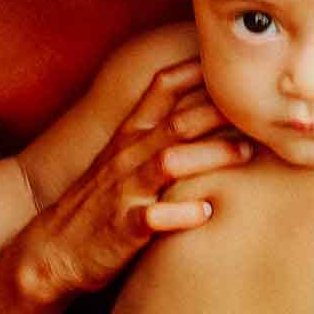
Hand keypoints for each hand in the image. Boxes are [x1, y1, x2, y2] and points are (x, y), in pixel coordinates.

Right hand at [20, 59, 248, 301]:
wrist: (52, 251)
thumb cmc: (97, 205)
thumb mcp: (120, 161)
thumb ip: (156, 135)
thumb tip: (204, 113)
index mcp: (129, 137)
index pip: (161, 89)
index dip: (197, 70)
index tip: (234, 62)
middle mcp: (127, 158)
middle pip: (176, 122)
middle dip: (219, 112)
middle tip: (261, 113)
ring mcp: (124, 192)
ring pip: (168, 162)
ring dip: (209, 154)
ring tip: (246, 154)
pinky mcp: (122, 229)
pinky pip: (153, 218)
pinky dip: (181, 213)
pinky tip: (207, 212)